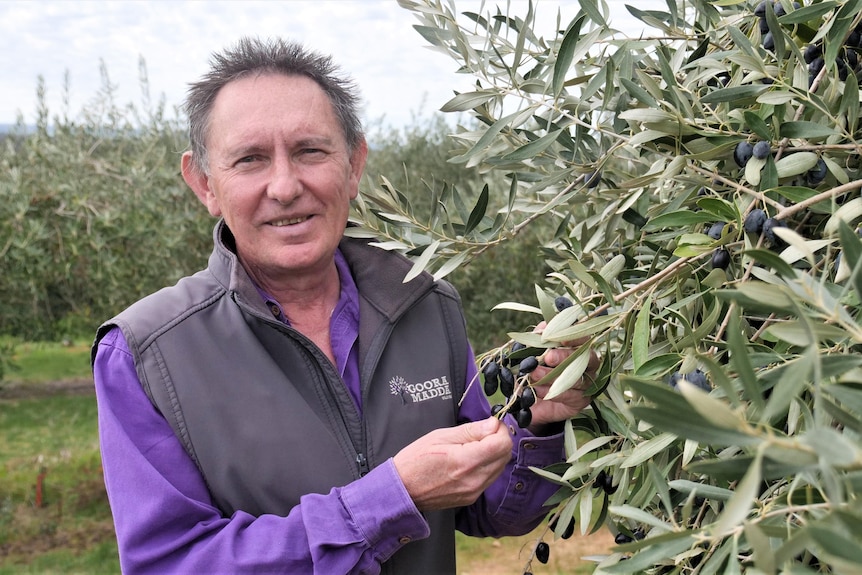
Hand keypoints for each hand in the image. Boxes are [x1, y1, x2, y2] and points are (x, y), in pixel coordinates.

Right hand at [392, 417, 511, 510]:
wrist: (402, 490)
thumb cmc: (415, 460)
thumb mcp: (440, 436)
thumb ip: (470, 431)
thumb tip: (493, 424)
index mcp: (466, 461)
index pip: (502, 444)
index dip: (499, 430)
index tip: (490, 424)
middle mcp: (475, 480)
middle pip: (505, 455)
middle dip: (499, 440)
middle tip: (483, 432)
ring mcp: (474, 491)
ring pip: (500, 467)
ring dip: (494, 453)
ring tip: (474, 445)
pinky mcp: (472, 498)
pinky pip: (490, 477)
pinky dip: (487, 465)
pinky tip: (471, 459)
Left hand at [526, 321, 599, 428]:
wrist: (530, 399)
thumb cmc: (535, 370)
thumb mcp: (532, 354)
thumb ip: (537, 339)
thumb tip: (542, 328)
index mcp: (578, 348)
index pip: (583, 339)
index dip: (575, 337)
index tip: (561, 338)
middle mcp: (588, 365)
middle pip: (585, 358)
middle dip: (565, 356)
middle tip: (548, 356)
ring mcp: (587, 384)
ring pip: (577, 379)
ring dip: (554, 376)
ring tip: (534, 374)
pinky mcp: (581, 401)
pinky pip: (571, 396)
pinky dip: (553, 392)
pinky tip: (537, 389)